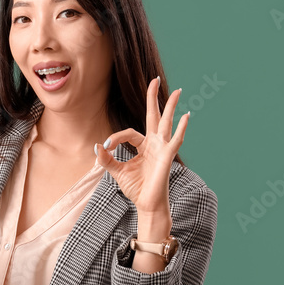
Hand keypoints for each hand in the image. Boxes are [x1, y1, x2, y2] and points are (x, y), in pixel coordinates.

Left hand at [95, 76, 187, 213]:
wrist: (146, 205)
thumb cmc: (136, 189)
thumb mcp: (117, 171)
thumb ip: (107, 159)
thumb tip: (97, 146)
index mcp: (143, 146)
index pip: (129, 132)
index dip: (116, 137)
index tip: (107, 146)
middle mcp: (155, 144)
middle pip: (154, 116)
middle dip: (154, 98)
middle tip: (155, 79)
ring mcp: (162, 149)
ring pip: (167, 123)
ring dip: (171, 107)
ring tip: (178, 92)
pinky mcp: (167, 156)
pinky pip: (175, 140)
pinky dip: (182, 129)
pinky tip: (187, 116)